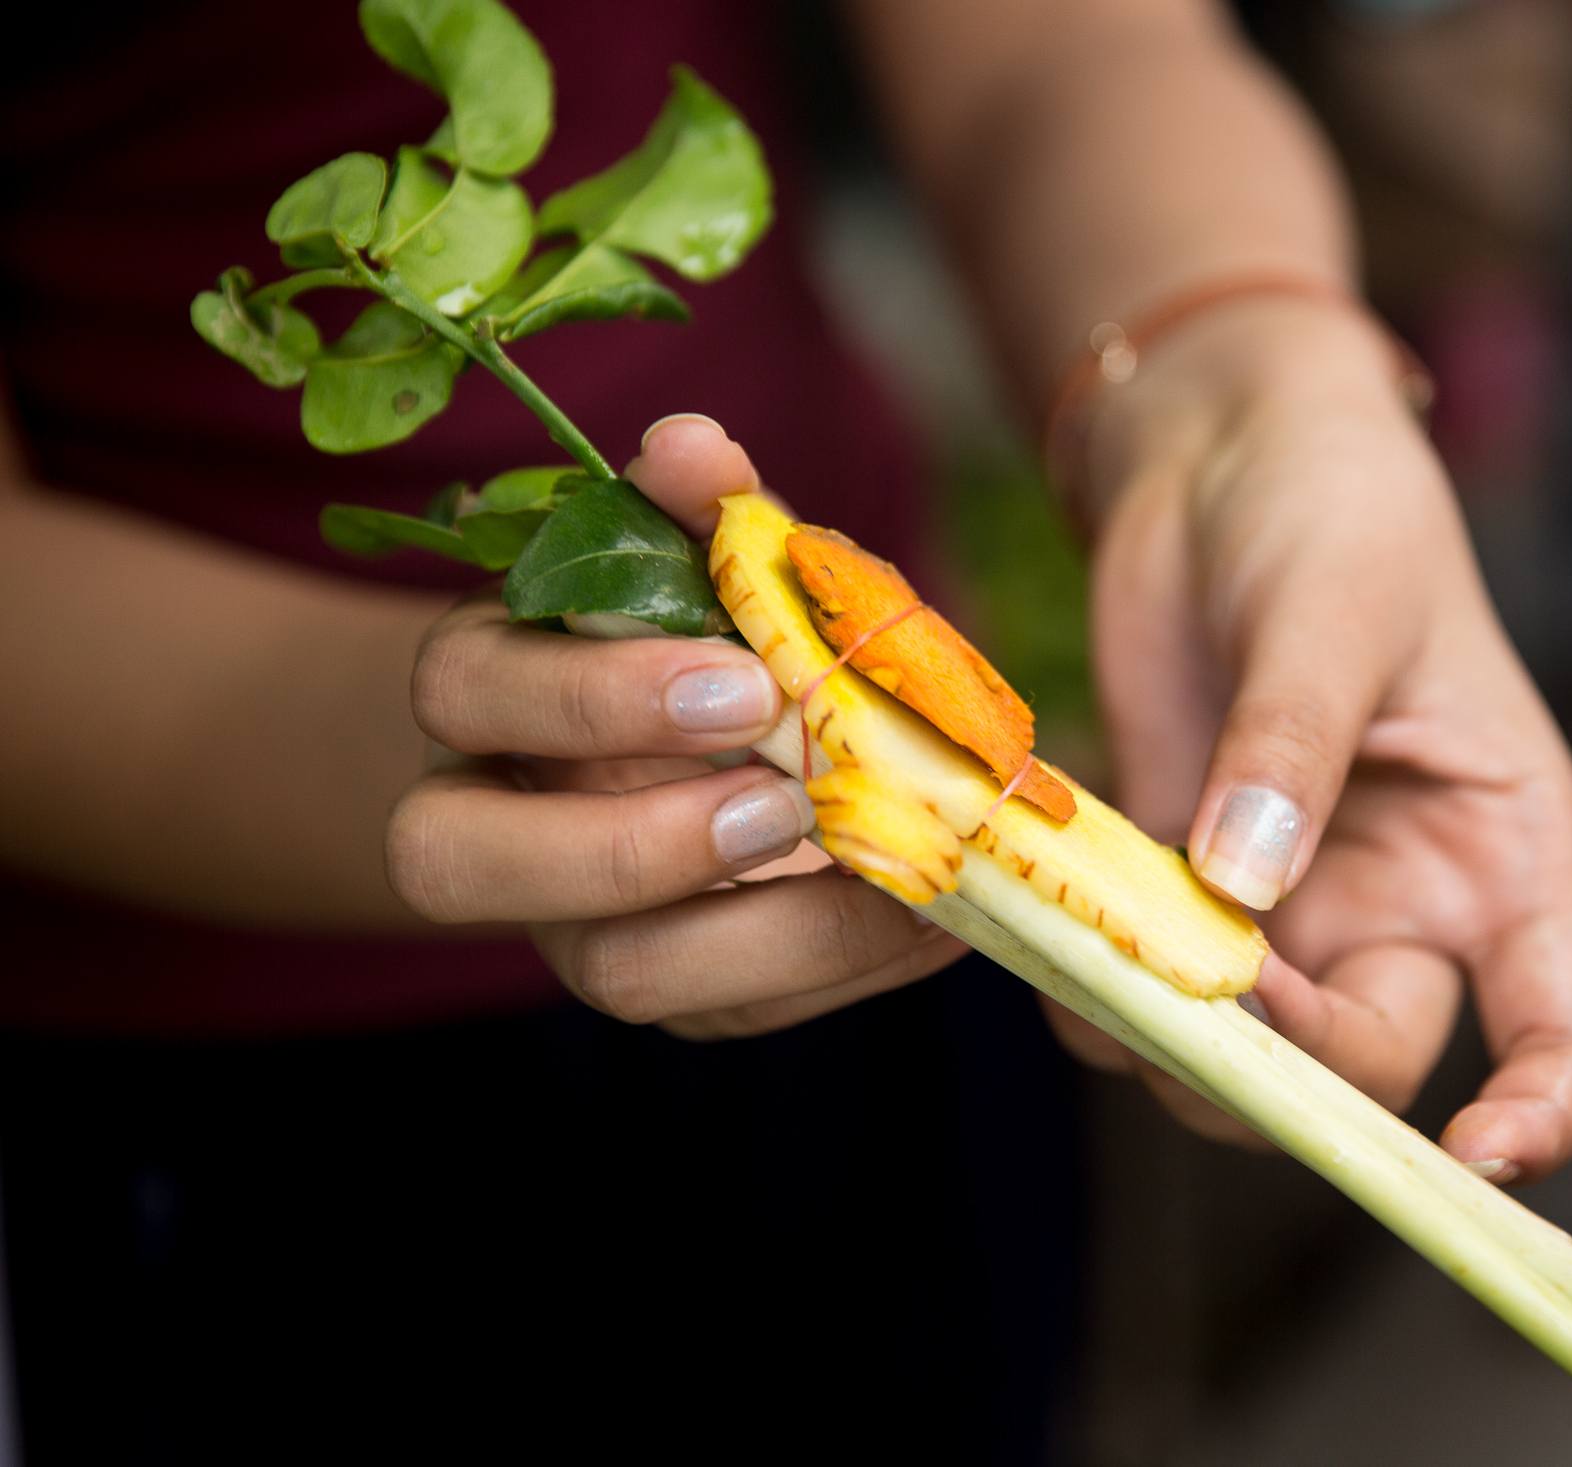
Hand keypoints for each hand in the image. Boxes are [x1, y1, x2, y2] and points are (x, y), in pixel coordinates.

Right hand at [385, 417, 964, 1036]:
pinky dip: (843, 966)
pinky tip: (936, 914)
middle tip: (784, 798)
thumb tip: (693, 446)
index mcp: (480, 683)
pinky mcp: (665, 985)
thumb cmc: (698, 626)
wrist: (716, 736)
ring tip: (884, 872)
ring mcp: (567, 921)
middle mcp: (487, 816)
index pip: (467, 690)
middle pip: (459, 862)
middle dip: (633, 841)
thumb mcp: (703, 558)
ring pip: (611, 970)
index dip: (598, 696)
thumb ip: (700, 510)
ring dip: (763, 933)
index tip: (748, 681)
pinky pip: (732, 1010)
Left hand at [1065, 300, 1571, 1183]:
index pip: (1562, 1024)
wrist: (1218, 449)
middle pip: (1373, 1062)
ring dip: (1178, 1045)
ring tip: (1110, 965)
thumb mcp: (1333, 610)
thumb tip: (1244, 885)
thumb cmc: (1333, 506)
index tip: (1476, 1158)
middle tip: (1207, 984)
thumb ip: (1292, 745)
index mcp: (1502, 847)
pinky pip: (1148, 982)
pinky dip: (1100, 985)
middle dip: (1296, 1065)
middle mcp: (1406, 899)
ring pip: (1250, 1052)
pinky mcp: (1182, 878)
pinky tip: (1060, 929)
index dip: (1539, 1114)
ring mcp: (1290, 900)